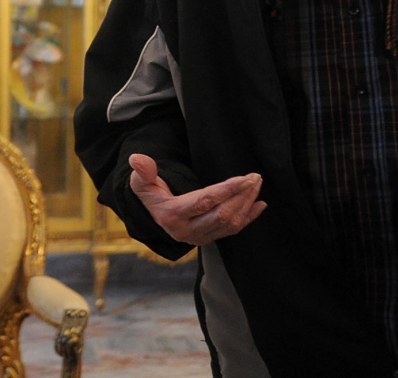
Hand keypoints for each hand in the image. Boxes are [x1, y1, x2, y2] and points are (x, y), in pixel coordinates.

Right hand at [128, 153, 265, 245]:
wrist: (153, 215)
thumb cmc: (150, 194)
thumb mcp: (142, 183)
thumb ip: (142, 172)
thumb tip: (138, 159)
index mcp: (173, 215)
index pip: (205, 202)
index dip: (227, 190)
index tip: (245, 178)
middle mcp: (187, 231)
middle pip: (222, 215)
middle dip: (241, 196)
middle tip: (255, 177)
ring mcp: (199, 237)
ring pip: (230, 223)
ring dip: (247, 204)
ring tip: (256, 185)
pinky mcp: (208, 238)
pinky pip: (232, 230)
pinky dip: (248, 218)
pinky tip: (259, 205)